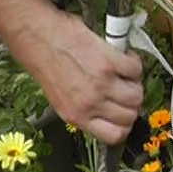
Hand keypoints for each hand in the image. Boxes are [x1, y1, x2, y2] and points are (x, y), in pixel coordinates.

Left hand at [12, 11, 143, 145]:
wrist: (36, 35)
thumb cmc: (43, 60)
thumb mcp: (59, 97)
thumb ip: (82, 108)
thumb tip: (106, 110)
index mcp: (75, 116)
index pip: (114, 136)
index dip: (124, 125)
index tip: (123, 114)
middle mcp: (89, 104)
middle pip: (129, 116)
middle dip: (131, 104)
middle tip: (126, 90)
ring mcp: (101, 84)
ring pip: (136, 95)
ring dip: (135, 84)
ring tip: (126, 74)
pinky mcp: (108, 62)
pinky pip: (135, 70)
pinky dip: (134, 63)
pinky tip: (125, 56)